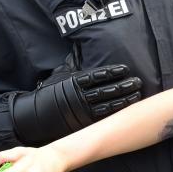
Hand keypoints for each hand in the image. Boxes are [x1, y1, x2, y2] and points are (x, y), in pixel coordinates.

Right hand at [12, 64, 142, 145]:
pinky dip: (117, 110)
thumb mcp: (59, 77)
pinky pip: (104, 116)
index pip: (97, 76)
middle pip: (106, 90)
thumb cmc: (49, 94)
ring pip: (108, 104)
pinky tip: (128, 106)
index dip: (112, 72)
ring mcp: (83, 110)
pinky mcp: (85, 121)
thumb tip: (80, 49)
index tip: (125, 69)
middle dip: (123, 86)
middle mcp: (80, 97)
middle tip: (138, 81)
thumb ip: (73, 66)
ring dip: (124, 98)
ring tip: (138, 92)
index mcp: (73, 83)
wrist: (34, 117)